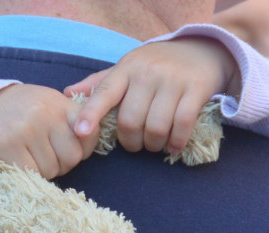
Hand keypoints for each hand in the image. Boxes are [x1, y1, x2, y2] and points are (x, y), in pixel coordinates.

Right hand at [0, 84, 98, 178]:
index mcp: (57, 102)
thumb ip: (67, 118)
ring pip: (52, 170)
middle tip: (40, 156)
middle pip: (72, 157)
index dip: (80, 149)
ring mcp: (27, 130)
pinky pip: (32, 174)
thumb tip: (89, 141)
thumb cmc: (11, 111)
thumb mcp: (43, 102)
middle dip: (60, 164)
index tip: (63, 149)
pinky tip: (14, 162)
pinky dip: (26, 175)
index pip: (89, 135)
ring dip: (41, 170)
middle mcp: (45, 113)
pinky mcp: (8, 147)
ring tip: (24, 155)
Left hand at [64, 37, 239, 153]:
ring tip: (154, 145)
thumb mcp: (126, 68)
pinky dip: (176, 142)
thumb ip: (99, 84)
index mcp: (125, 69)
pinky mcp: (196, 88)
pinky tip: (173, 146)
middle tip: (135, 145)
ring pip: (156, 127)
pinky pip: (182, 124)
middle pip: (130, 120)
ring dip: (153, 145)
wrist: (201, 49)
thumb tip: (67, 94)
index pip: (104, 93)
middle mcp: (147, 72)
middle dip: (130, 142)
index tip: (80, 132)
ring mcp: (173, 80)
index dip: (91, 114)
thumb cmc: (155, 65)